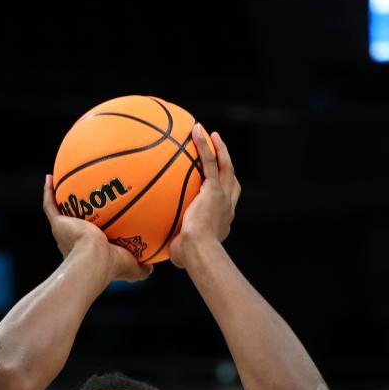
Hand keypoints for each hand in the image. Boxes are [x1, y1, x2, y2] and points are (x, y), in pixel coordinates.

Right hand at [42, 174, 151, 284]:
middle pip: (76, 222)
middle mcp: (75, 241)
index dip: (97, 228)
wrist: (94, 260)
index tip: (101, 216)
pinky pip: (50, 204)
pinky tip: (50, 177)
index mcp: (90, 251)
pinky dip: (49, 192)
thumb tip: (152, 266)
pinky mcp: (58, 224)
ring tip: (62, 181)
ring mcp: (65, 232)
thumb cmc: (113, 266)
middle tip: (84, 196)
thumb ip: (143, 267)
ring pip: (61, 211)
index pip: (93, 238)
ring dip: (60, 197)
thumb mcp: (133, 268)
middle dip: (78, 211)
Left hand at [169, 124, 239, 269]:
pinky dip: (204, 145)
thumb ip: (174, 248)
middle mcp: (227, 208)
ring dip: (220, 149)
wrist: (199, 252)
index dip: (224, 193)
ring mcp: (222, 197)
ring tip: (212, 135)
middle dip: (228, 167)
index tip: (217, 186)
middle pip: (232, 182)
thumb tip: (157, 253)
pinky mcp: (213, 190)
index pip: (226, 204)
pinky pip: (210, 162)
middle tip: (221, 154)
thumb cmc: (190, 259)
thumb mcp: (182, 253)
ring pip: (225, 167)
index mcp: (222, 223)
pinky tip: (196, 130)